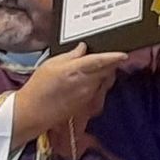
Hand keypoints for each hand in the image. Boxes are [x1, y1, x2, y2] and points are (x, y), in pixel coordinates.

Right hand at [12, 43, 127, 145]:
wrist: (34, 112)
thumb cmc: (39, 86)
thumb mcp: (50, 64)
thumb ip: (70, 55)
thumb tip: (83, 48)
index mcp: (75, 71)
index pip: (100, 61)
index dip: (113, 57)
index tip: (124, 54)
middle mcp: (86, 83)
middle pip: (106, 70)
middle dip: (110, 63)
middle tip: (107, 55)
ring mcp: (89, 95)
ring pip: (104, 80)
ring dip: (104, 72)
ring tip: (93, 67)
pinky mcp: (88, 103)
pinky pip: (99, 89)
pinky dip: (97, 82)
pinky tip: (87, 80)